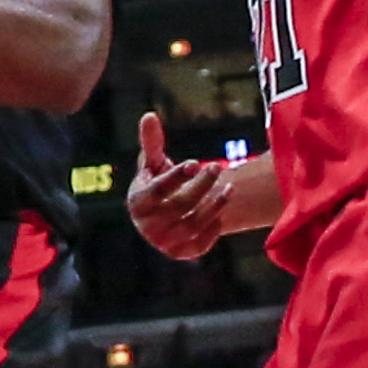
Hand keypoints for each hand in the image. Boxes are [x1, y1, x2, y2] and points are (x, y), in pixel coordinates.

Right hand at [127, 111, 236, 260]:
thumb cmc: (158, 183)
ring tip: (230, 187)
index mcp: (137, 202)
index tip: (195, 162)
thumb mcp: (153, 164)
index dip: (176, 176)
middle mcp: (147, 226)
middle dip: (201, 186)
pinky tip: (222, 210)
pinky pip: (202, 242)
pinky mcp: (181, 253)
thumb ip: (152, 142)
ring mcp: (163, 242)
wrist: (161, 217)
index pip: (157, 190)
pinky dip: (213, 227)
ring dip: (215, 205)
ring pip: (194, 224)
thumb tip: (149, 115)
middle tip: (217, 167)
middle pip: (179, 205)